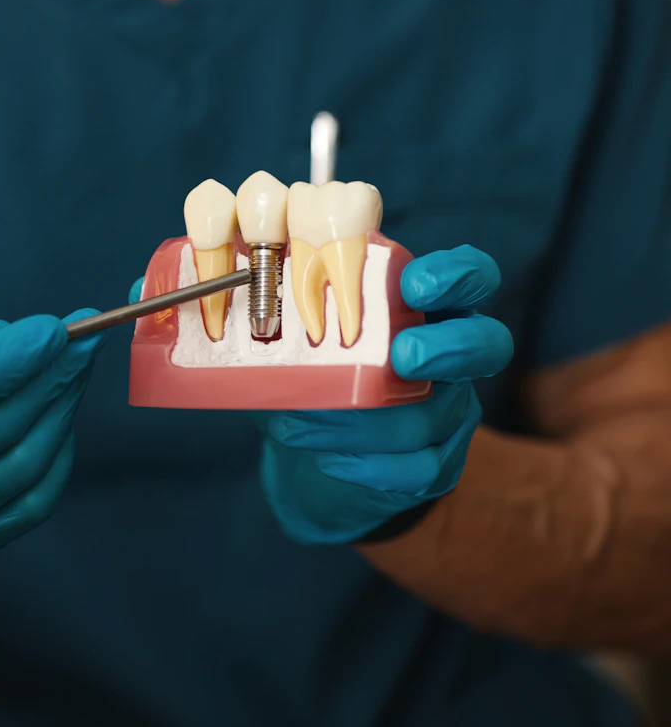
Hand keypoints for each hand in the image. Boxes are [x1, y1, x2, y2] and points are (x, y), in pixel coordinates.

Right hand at [0, 311, 105, 584]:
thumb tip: (29, 342)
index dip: (9, 362)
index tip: (55, 328)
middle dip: (50, 378)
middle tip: (86, 339)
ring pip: (21, 469)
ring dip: (60, 413)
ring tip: (76, 372)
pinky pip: (30, 506)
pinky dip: (57, 459)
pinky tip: (61, 422)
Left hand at [260, 245, 512, 543]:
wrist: (319, 459)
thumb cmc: (320, 375)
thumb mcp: (312, 332)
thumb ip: (302, 304)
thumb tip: (252, 271)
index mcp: (430, 308)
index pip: (471, 277)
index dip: (457, 275)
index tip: (413, 284)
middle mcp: (453, 358)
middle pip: (488, 345)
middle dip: (450, 347)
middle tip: (404, 354)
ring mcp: (451, 415)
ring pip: (428, 416)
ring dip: (361, 421)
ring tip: (298, 421)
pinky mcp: (436, 466)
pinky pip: (417, 469)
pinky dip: (368, 466)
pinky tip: (330, 460)